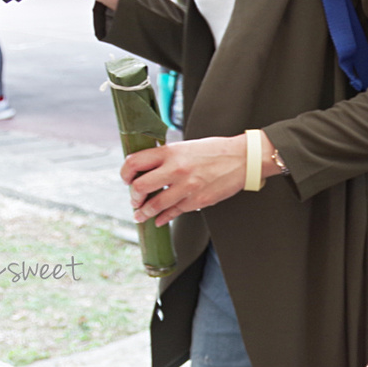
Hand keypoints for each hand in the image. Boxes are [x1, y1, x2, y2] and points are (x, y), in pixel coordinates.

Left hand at [123, 136, 246, 228]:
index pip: (134, 162)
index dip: (125, 174)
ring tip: (140, 215)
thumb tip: (149, 170)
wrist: (243, 159)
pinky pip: (174, 212)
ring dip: (144, 213)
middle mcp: (175, 169)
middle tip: (134, 200)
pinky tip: (159, 220)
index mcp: (170, 152)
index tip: (126, 180)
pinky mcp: (198, 201)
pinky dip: (164, 218)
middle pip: (140, 187)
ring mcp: (187, 187)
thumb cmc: (215, 151)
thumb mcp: (186, 147)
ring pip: (155, 205)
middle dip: (133, 197)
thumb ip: (167, 158)